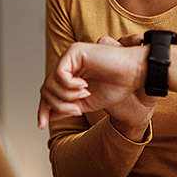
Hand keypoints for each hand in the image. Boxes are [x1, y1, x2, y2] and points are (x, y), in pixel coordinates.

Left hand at [36, 35, 156, 139]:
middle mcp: (68, 64)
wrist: (135, 74)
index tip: (41, 125)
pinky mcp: (74, 51)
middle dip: (56, 104)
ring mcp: (70, 56)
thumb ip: (68, 107)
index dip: (43, 108)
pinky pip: (60, 74)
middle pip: (46, 88)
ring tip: (84, 96)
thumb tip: (48, 115)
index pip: (49, 92)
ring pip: (51, 83)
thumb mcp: (87, 103)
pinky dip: (69, 86)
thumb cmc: (117, 86)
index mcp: (72, 75)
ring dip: (66, 96)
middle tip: (75, 110)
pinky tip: (84, 87)